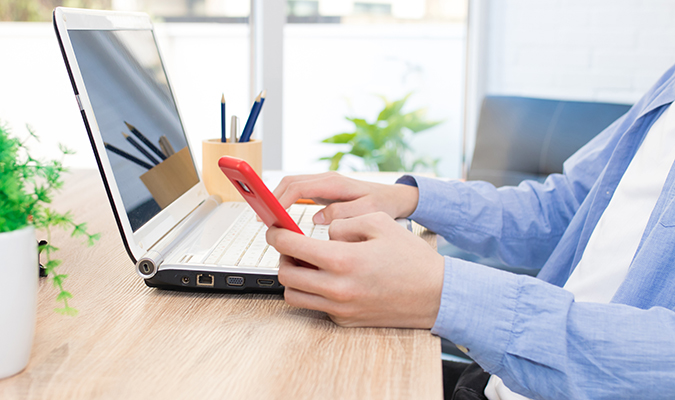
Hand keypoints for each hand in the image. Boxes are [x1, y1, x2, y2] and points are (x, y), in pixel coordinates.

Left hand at [266, 212, 444, 328]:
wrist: (436, 295)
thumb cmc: (411, 258)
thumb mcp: (380, 223)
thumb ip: (344, 223)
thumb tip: (322, 232)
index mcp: (342, 260)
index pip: (291, 246)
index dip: (276, 233)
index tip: (275, 228)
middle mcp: (336, 288)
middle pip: (285, 274)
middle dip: (282, 256)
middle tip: (291, 245)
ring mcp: (340, 308)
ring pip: (294, 295)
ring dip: (294, 277)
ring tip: (308, 263)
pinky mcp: (345, 320)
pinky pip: (315, 306)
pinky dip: (313, 291)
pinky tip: (329, 278)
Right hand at [273, 172, 418, 223]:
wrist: (395, 197)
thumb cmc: (384, 204)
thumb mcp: (368, 211)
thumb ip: (345, 213)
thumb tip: (319, 217)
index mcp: (334, 183)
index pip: (298, 187)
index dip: (280, 200)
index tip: (271, 215)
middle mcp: (327, 180)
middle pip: (289, 183)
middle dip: (272, 198)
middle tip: (261, 218)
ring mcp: (324, 184)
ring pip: (292, 186)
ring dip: (276, 199)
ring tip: (267, 218)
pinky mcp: (324, 191)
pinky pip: (299, 192)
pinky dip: (285, 201)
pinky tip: (281, 216)